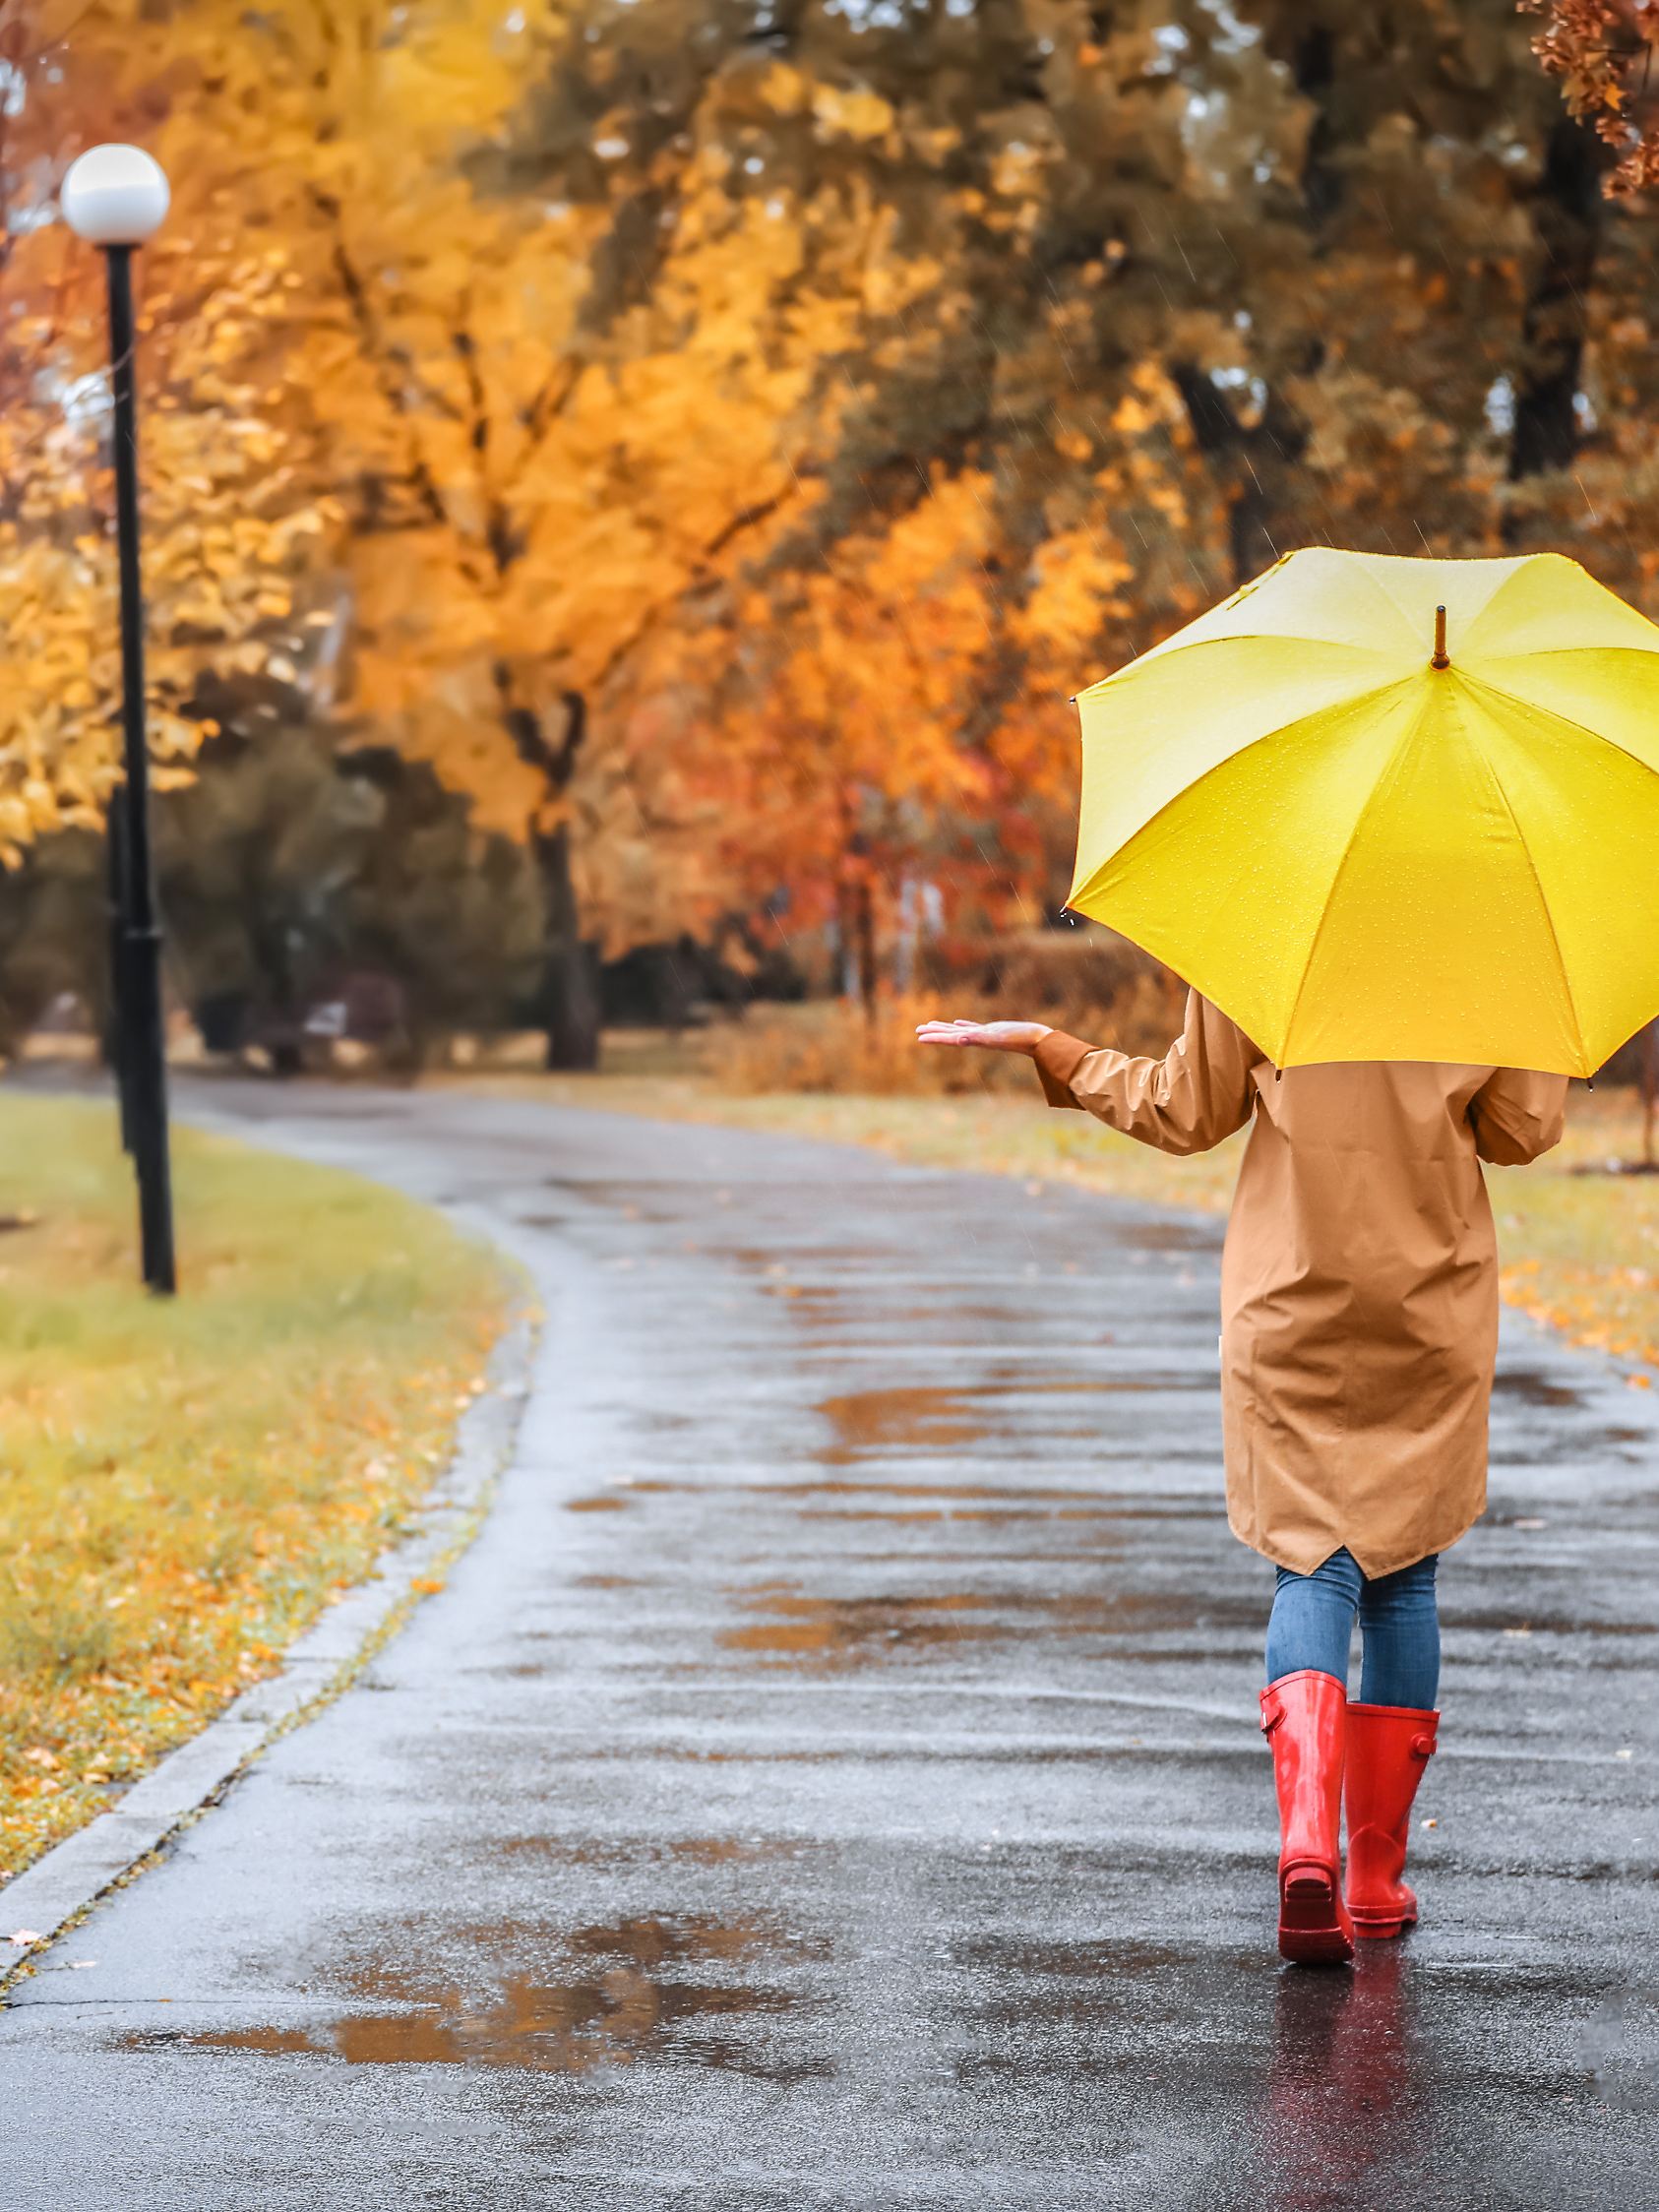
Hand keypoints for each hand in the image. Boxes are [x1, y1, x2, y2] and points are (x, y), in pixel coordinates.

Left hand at [914, 1018, 1052, 1056]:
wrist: (1038, 1040)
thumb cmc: (1019, 1039)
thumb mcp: (996, 1038)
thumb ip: (978, 1038)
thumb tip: (960, 1040)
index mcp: (975, 1041)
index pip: (950, 1039)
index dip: (934, 1037)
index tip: (919, 1036)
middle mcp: (977, 1039)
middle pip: (950, 1035)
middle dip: (934, 1033)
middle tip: (917, 1030)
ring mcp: (984, 1034)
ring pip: (960, 1030)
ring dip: (945, 1028)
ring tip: (931, 1025)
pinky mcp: (992, 1030)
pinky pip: (973, 1027)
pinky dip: (963, 1025)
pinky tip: (958, 1023)